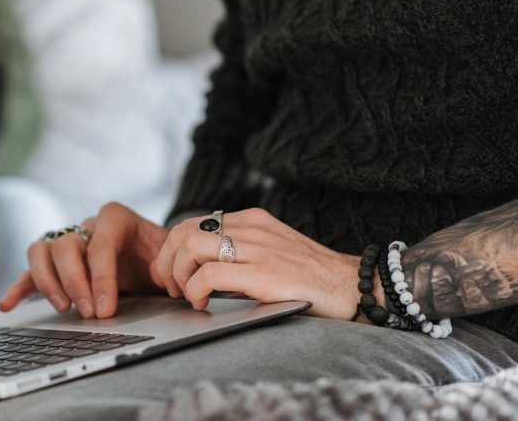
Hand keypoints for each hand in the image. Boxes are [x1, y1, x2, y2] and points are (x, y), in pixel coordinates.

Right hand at [0, 202, 168, 318]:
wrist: (154, 253)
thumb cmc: (160, 252)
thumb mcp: (169, 254)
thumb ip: (166, 262)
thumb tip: (157, 275)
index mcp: (115, 217)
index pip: (100, 245)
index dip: (101, 278)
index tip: (105, 309)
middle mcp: (87, 225)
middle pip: (65, 245)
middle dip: (74, 282)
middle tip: (88, 312)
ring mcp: (68, 241)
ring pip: (42, 250)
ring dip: (47, 281)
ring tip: (62, 307)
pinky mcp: (56, 263)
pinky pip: (31, 270)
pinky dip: (19, 286)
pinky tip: (7, 304)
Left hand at [155, 208, 359, 319]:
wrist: (357, 287)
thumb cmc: (314, 279)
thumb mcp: (272, 254)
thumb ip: (240, 255)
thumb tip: (200, 272)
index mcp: (252, 220)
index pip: (193, 223)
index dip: (171, 248)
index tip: (169, 272)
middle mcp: (251, 227)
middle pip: (184, 231)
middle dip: (167, 261)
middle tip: (171, 287)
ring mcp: (258, 248)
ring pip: (191, 247)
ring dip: (178, 275)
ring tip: (187, 296)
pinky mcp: (265, 273)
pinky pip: (210, 275)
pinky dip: (195, 291)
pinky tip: (203, 304)